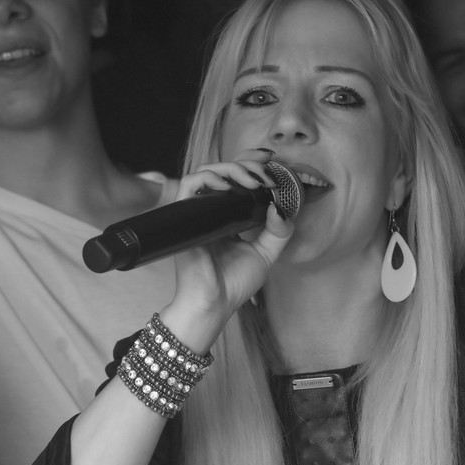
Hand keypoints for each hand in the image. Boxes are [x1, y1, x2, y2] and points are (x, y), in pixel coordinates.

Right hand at [162, 150, 294, 348]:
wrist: (214, 304)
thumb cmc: (234, 283)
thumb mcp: (266, 254)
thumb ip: (278, 231)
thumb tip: (280, 205)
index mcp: (228, 216)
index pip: (237, 180)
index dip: (251, 164)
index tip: (271, 160)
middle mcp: (211, 211)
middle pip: (223, 170)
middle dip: (247, 162)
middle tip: (266, 172)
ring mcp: (196, 212)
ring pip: (207, 172)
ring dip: (233, 169)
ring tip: (254, 181)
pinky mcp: (184, 217)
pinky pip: (189, 185)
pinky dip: (208, 178)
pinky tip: (228, 186)